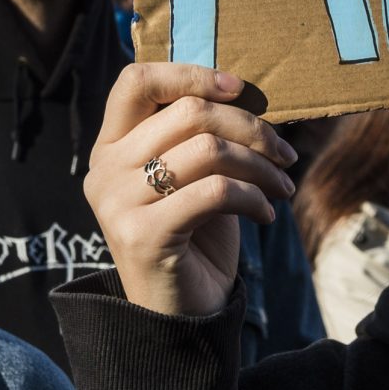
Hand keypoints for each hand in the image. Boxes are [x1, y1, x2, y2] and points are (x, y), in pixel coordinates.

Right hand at [87, 65, 296, 317]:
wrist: (182, 316)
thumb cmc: (195, 237)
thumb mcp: (195, 175)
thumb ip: (200, 134)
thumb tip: (245, 91)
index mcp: (111, 146)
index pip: (136, 81)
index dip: (191, 74)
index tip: (239, 89)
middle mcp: (104, 170)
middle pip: (188, 112)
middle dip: (251, 128)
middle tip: (284, 155)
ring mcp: (117, 203)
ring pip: (208, 149)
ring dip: (261, 166)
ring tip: (282, 187)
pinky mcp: (142, 235)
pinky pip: (215, 192)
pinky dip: (254, 198)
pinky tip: (267, 214)